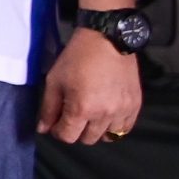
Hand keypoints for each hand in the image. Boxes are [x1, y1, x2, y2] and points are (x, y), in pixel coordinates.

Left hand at [37, 29, 142, 144]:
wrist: (107, 39)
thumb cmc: (77, 57)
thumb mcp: (55, 80)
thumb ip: (48, 108)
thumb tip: (43, 129)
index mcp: (82, 109)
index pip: (68, 136)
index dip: (58, 131)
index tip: (57, 121)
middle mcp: (104, 114)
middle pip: (87, 139)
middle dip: (76, 130)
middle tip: (73, 114)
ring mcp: (122, 110)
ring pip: (107, 136)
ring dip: (96, 129)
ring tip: (91, 113)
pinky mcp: (135, 105)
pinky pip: (125, 128)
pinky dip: (115, 125)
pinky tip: (107, 113)